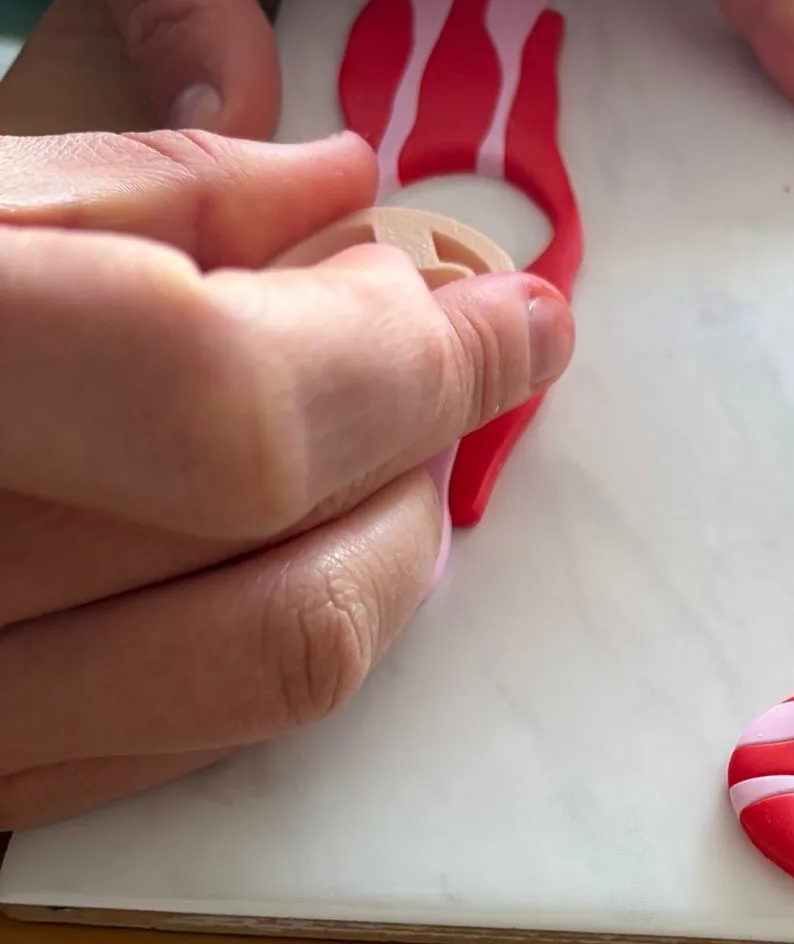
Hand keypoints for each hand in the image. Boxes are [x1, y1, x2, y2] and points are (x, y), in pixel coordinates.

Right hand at [0, 128, 573, 829]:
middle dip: (416, 461)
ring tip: (380, 458)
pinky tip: (279, 552)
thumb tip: (335, 193)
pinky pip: (170, 750)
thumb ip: (124, 199)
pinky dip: (268, 642)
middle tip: (453, 367)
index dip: (415, 365)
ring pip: (251, 688)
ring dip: (372, 563)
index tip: (520, 319)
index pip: (233, 409)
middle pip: (278, 573)